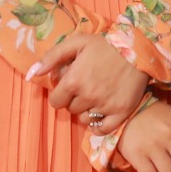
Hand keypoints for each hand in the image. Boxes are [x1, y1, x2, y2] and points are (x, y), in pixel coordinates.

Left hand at [31, 34, 149, 128]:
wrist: (138, 49)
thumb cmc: (104, 45)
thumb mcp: (76, 42)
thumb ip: (52, 57)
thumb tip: (32, 74)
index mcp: (74, 80)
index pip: (55, 101)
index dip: (60, 95)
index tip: (68, 87)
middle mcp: (88, 96)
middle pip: (70, 109)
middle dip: (74, 100)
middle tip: (84, 88)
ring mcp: (105, 106)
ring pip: (84, 119)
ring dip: (86, 111)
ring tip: (95, 97)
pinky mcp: (120, 113)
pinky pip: (102, 129)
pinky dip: (99, 125)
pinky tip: (101, 114)